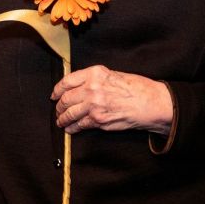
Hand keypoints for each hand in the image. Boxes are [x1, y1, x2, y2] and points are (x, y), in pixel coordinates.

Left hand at [50, 65, 172, 134]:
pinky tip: (70, 129)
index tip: (54, 95)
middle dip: (59, 106)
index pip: (67, 81)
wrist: (150, 103)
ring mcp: (93, 105)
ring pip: (70, 113)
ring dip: (63, 118)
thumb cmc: (136, 88)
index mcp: (94, 74)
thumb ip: (95, 80)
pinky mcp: (98, 120)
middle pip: (66, 98)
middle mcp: (91, 88)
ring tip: (60, 121)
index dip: (57, 90)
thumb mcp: (113, 75)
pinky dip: (72, 128)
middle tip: (58, 110)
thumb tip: (80, 86)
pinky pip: (79, 125)